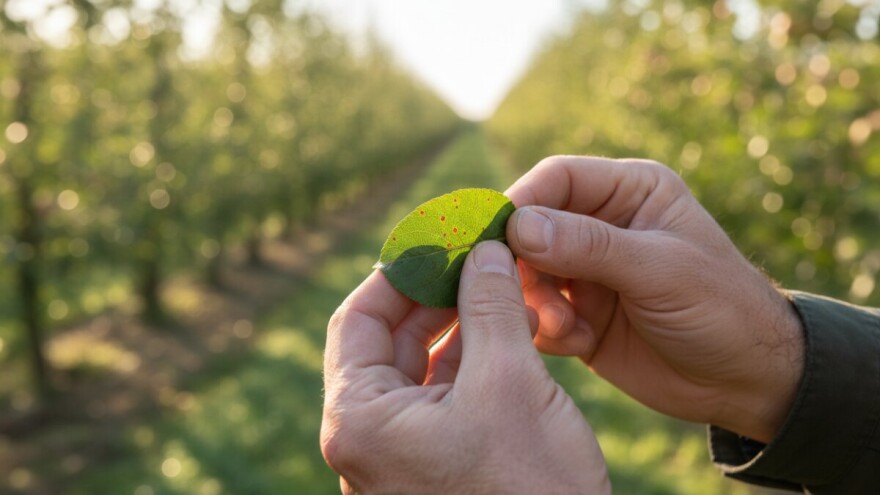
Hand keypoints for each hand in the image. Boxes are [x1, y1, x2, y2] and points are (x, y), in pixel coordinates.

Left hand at [321, 241, 609, 493]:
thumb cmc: (530, 489)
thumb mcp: (509, 383)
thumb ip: (490, 305)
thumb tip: (483, 249)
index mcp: (359, 419)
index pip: (357, 318)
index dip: (399, 269)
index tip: (440, 238)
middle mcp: (365, 440)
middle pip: (385, 341)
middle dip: (432, 294)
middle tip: (475, 256)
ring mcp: (396, 458)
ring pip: (416, 369)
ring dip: (454, 326)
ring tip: (495, 287)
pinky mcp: (430, 469)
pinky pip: (437, 399)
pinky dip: (466, 363)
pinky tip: (502, 334)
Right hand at [504, 156, 804, 443]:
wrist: (745, 381)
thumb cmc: (721, 309)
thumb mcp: (661, 270)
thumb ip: (589, 246)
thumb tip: (519, 226)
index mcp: (629, 193)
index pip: (557, 179)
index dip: (521, 201)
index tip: (494, 234)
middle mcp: (601, 226)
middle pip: (530, 227)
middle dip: (522, 261)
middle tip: (521, 292)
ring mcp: (586, 272)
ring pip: (527, 273)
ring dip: (534, 301)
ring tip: (563, 327)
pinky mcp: (578, 315)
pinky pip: (537, 314)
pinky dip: (546, 330)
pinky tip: (578, 343)